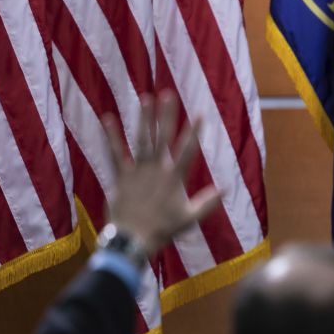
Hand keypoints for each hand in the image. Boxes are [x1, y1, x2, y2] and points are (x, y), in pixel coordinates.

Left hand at [101, 92, 221, 255]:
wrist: (132, 239)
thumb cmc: (162, 230)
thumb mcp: (190, 219)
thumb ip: (207, 203)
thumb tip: (225, 190)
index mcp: (174, 178)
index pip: (188, 151)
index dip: (194, 132)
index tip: (199, 114)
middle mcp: (157, 169)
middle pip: (163, 138)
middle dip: (167, 115)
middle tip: (168, 94)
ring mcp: (137, 171)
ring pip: (142, 140)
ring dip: (144, 119)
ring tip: (146, 98)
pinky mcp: (121, 176)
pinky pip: (115, 153)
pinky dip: (111, 136)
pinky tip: (108, 118)